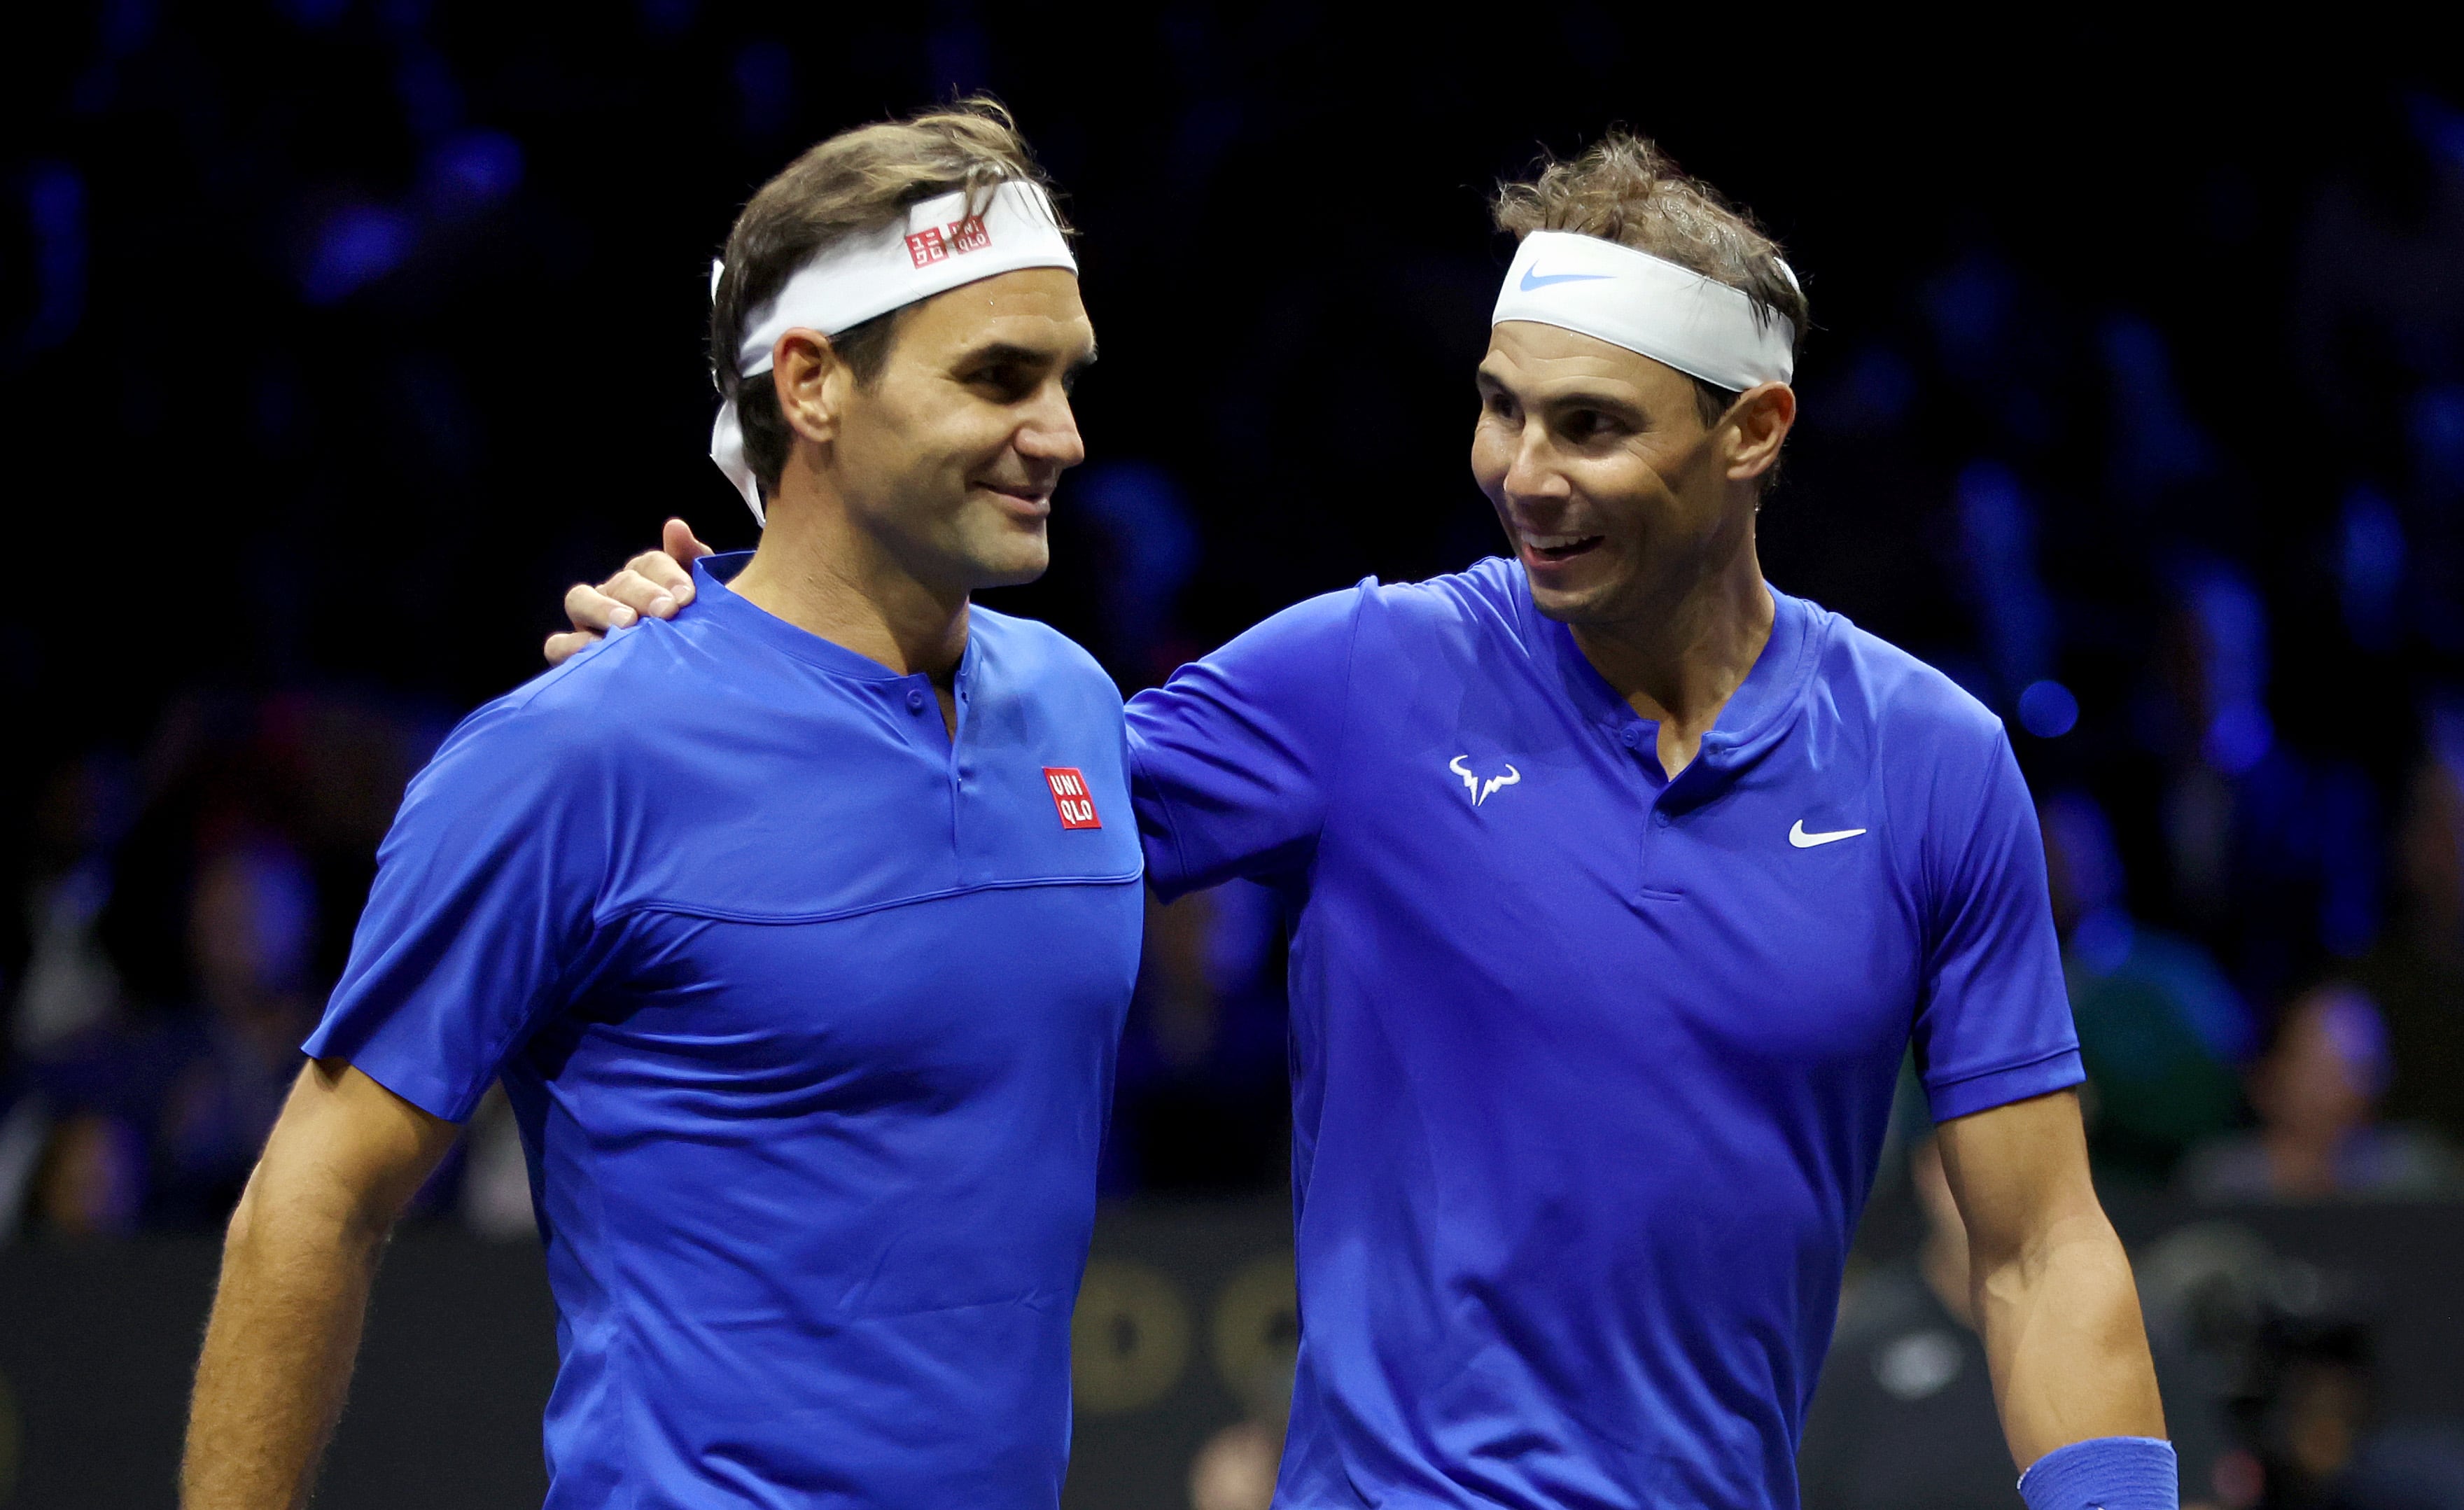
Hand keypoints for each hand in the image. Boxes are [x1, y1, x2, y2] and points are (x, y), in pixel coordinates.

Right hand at [545, 518, 714, 665]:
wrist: (697, 680)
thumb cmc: (701, 633)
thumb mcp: (707, 599)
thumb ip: (693, 561)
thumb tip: (674, 527)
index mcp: (647, 578)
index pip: (650, 564)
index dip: (668, 574)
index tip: (687, 596)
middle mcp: (616, 594)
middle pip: (620, 582)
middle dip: (643, 593)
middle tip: (666, 611)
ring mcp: (591, 622)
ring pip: (580, 600)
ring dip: (603, 609)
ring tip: (627, 623)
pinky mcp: (575, 653)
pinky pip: (559, 644)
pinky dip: (572, 645)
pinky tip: (597, 649)